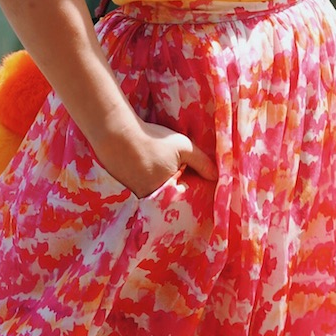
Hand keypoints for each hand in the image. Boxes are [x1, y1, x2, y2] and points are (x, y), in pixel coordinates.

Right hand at [96, 118, 217, 198]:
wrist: (117, 135)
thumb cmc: (153, 140)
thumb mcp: (183, 146)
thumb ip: (202, 162)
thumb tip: (219, 177)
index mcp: (167, 193)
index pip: (184, 197)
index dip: (189, 186)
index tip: (190, 175)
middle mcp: (151, 201)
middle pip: (169, 198)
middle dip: (174, 188)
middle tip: (172, 169)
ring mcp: (135, 197)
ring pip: (154, 195)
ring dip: (158, 185)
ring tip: (157, 166)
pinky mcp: (124, 190)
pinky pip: (140, 190)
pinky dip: (144, 181)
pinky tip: (143, 166)